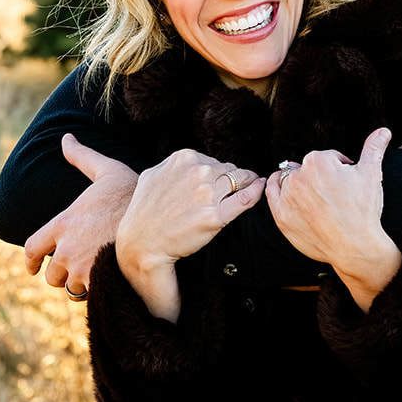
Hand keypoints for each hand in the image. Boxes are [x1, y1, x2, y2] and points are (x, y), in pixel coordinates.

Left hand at [24, 134, 138, 298]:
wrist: (159, 217)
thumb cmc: (132, 193)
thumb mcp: (106, 170)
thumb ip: (83, 157)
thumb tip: (66, 139)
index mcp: (63, 224)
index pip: (33, 248)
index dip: (32, 261)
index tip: (33, 268)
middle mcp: (67, 249)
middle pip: (53, 275)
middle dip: (62, 275)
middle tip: (76, 270)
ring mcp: (83, 268)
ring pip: (73, 288)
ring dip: (82, 285)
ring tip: (96, 277)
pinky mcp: (102, 282)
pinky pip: (92, 295)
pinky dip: (99, 292)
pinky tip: (109, 284)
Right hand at [117, 149, 265, 321]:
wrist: (141, 242)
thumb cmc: (144, 211)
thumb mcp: (154, 175)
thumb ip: (173, 165)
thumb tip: (193, 161)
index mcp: (184, 159)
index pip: (213, 160)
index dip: (220, 172)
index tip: (224, 179)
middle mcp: (197, 172)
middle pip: (228, 169)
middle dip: (233, 178)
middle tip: (240, 184)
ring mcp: (207, 194)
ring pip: (239, 181)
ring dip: (247, 182)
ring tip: (253, 185)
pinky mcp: (215, 216)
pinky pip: (245, 198)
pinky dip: (256, 191)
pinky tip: (260, 187)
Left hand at [268, 128, 401, 311]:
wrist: (355, 247)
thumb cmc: (364, 211)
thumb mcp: (371, 174)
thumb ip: (374, 148)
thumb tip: (383, 131)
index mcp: (318, 161)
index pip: (327, 159)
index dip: (340, 170)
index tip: (347, 185)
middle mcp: (298, 175)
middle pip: (308, 168)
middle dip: (320, 178)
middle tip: (335, 196)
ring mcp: (288, 196)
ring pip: (291, 180)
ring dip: (300, 184)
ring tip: (318, 200)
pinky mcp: (281, 215)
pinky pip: (271, 192)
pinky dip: (276, 187)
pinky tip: (283, 187)